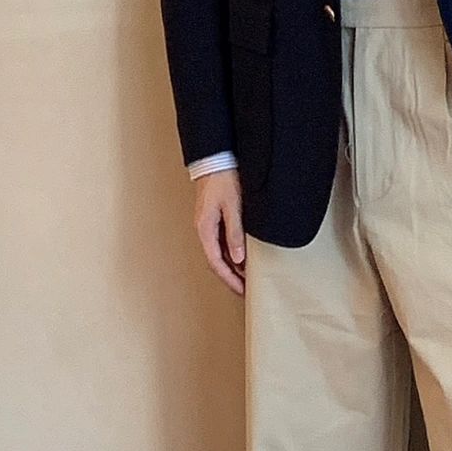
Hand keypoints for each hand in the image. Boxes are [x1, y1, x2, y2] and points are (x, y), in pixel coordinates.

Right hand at [193, 168, 245, 294]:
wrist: (215, 159)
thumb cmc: (223, 179)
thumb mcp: (233, 207)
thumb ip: (235, 233)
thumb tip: (238, 259)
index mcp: (205, 229)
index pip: (216, 263)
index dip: (229, 279)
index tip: (242, 290)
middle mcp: (204, 230)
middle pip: (216, 261)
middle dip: (231, 278)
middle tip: (246, 290)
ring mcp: (208, 224)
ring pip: (219, 253)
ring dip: (232, 267)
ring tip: (247, 277)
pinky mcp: (214, 218)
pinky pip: (221, 242)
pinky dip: (231, 253)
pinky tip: (243, 257)